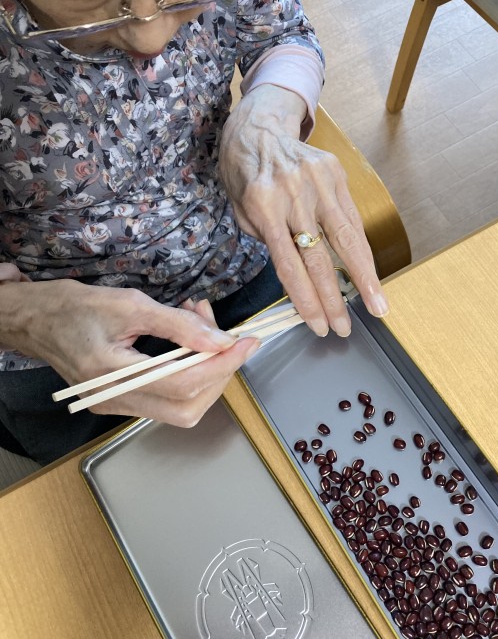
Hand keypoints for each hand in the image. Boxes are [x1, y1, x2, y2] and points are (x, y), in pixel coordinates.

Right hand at [1, 279, 258, 425]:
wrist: (35, 319)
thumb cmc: (74, 306)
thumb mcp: (131, 303)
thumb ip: (179, 324)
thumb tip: (220, 340)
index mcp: (110, 373)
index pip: (183, 383)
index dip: (223, 364)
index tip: (248, 342)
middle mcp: (112, 400)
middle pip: (187, 407)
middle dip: (219, 372)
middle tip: (228, 335)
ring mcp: (114, 407)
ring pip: (180, 408)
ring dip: (205, 372)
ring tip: (203, 327)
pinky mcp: (118, 403)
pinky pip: (165, 400)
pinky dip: (187, 374)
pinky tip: (188, 343)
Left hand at [219, 85, 388, 336]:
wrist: (257, 127)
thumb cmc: (243, 174)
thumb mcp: (242, 212)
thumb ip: (270, 241)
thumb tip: (300, 276)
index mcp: (263, 206)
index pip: (288, 265)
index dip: (305, 300)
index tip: (317, 325)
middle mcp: (293, 194)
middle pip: (320, 257)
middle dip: (334, 299)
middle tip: (345, 328)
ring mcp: (318, 181)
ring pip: (347, 238)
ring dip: (364, 277)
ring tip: (378, 305)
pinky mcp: (335, 172)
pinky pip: (351, 217)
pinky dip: (360, 246)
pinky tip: (368, 271)